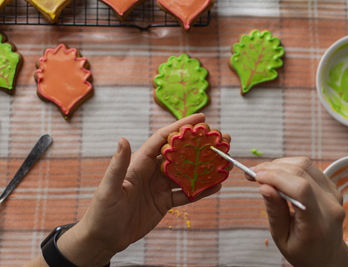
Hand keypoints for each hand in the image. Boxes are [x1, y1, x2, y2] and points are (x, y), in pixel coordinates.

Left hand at [56, 113, 230, 265]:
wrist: (104, 239)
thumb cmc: (102, 211)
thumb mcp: (109, 188)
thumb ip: (118, 164)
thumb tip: (123, 139)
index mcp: (140, 163)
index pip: (163, 139)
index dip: (181, 127)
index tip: (200, 119)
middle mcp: (152, 172)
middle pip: (180, 154)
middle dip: (199, 145)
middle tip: (220, 139)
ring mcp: (160, 187)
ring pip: (187, 174)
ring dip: (204, 167)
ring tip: (223, 161)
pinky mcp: (164, 203)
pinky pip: (186, 195)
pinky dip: (201, 191)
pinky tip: (215, 186)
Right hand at [251, 157, 347, 266]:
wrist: (327, 257)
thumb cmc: (303, 251)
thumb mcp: (282, 238)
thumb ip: (275, 212)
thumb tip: (265, 187)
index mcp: (317, 223)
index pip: (300, 189)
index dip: (276, 177)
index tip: (255, 176)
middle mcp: (330, 206)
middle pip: (301, 172)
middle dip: (272, 168)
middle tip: (253, 173)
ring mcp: (334, 194)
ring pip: (305, 164)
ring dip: (280, 164)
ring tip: (262, 173)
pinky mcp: (332, 187)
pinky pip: (309, 168)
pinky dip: (289, 166)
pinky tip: (277, 174)